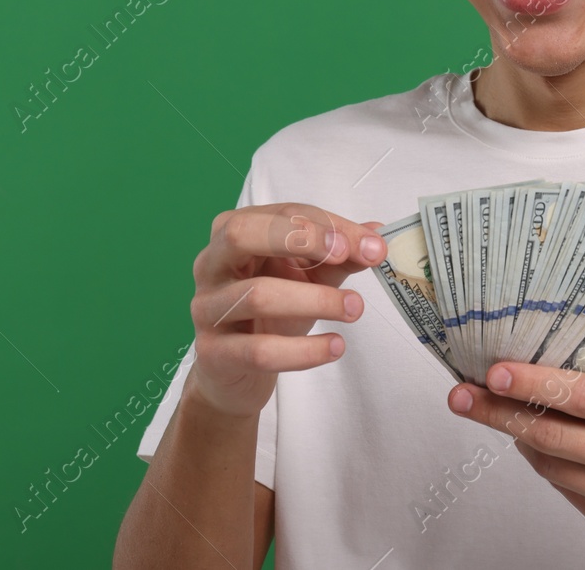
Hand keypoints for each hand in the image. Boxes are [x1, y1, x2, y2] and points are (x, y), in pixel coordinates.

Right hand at [185, 202, 385, 419]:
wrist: (237, 371)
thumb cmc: (272, 312)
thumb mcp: (308, 276)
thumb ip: (339, 256)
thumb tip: (377, 237)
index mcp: (233, 233)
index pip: (281, 214)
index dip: (326, 225)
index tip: (368, 244)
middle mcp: (212, 264)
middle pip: (242, 234)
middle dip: (299, 238)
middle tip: (345, 256)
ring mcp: (207, 309)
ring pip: (257, 295)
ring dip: (314, 300)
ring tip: (354, 308)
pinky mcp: (213, 354)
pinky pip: (259, 350)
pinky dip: (303, 350)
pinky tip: (334, 346)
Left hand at [448, 361, 584, 568]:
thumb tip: (556, 379)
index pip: (581, 396)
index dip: (532, 382)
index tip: (495, 371)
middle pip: (551, 433)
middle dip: (498, 411)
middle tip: (463, 395)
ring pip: (549, 462)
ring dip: (518, 436)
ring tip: (493, 410)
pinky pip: (565, 487)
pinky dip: (547, 462)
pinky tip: (536, 443)